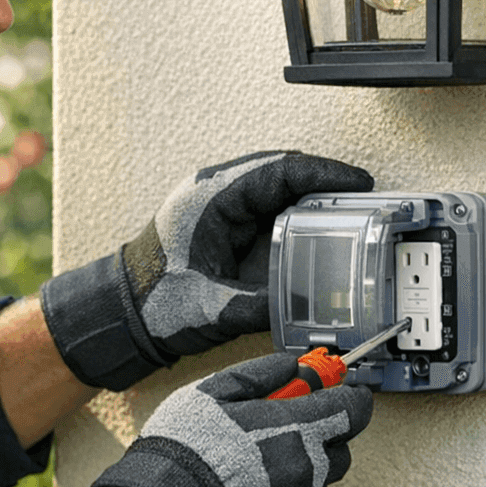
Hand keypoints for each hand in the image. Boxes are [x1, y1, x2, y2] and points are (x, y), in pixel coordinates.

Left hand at [40, 151, 372, 389]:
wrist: (122, 316)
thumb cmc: (152, 304)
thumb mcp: (212, 308)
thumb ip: (259, 307)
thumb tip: (306, 308)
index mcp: (210, 198)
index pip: (278, 170)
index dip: (322, 174)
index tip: (356, 184)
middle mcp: (217, 195)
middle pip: (283, 175)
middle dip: (325, 185)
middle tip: (363, 199)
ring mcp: (221, 211)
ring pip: (279, 194)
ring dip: (313, 202)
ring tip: (351, 216)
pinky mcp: (226, 231)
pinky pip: (270, 215)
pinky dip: (298, 222)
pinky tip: (322, 238)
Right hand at [86, 353, 373, 486]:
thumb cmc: (186, 451)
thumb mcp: (214, 392)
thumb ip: (258, 374)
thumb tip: (290, 366)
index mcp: (297, 429)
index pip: (352, 409)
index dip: (349, 398)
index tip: (340, 394)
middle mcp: (309, 471)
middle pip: (341, 452)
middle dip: (322, 438)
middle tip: (285, 431)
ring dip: (306, 477)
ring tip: (265, 470)